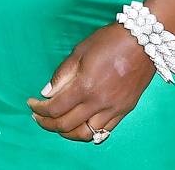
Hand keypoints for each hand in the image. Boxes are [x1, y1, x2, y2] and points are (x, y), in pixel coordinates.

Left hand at [26, 23, 154, 142]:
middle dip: (48, 123)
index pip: (55, 107)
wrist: (143, 43)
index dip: (39, 109)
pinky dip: (88, 133)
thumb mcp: (79, 51)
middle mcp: (99, 102)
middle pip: (67, 124)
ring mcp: (113, 109)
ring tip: (56, 124)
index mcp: (85, 85)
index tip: (31, 104)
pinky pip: (104, 131)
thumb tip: (47, 92)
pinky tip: (79, 126)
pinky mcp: (124, 111)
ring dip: (67, 132)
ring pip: (85, 134)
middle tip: (38, 116)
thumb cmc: (109, 41)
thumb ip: (62, 74)